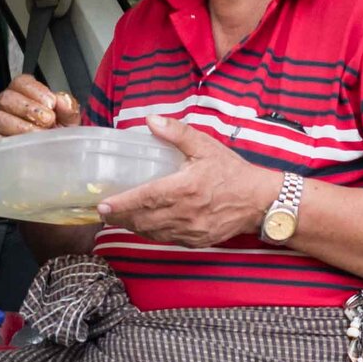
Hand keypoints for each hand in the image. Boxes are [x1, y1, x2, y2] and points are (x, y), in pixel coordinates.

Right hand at [0, 74, 80, 140]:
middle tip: (48, 121)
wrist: (51, 158)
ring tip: (39, 135)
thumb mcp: (67, 120)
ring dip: (21, 127)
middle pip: (6, 98)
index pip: (21, 82)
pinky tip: (25, 146)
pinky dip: (11, 143)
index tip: (51, 104)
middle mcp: (5, 105)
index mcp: (22, 93)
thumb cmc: (54, 135)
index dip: (36, 91)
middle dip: (29, 109)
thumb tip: (62, 101)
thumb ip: (68, 107)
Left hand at [98, 115, 279, 246]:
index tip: (102, 205)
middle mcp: (185, 214)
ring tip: (118, 218)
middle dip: (120, 217)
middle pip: (142, 220)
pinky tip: (143, 225)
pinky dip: (150, 233)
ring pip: (152, 233)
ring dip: (132, 227)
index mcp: (185, 188)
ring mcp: (190, 231)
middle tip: (104, 211)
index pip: (145, 199)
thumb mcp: (206, 146)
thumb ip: (177, 133)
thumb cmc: (233, 172)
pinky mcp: (196, 241)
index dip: (121, 204)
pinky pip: (166, 239)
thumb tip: (150, 120)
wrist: (260, 201)